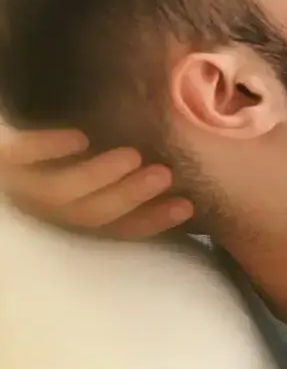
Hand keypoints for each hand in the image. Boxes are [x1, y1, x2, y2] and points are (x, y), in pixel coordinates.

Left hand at [0, 127, 192, 238]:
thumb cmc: (25, 176)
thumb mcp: (64, 189)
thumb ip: (100, 189)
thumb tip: (162, 178)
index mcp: (61, 223)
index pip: (113, 230)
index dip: (151, 221)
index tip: (187, 204)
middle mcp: (39, 214)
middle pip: (89, 214)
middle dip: (129, 197)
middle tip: (164, 174)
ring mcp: (16, 190)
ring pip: (61, 193)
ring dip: (100, 176)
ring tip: (132, 155)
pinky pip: (21, 158)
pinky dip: (50, 149)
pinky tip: (78, 137)